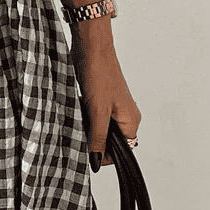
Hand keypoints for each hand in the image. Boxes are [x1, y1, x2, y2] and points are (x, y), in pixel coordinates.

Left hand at [70, 23, 140, 171]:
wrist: (92, 47)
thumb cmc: (100, 74)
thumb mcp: (98, 112)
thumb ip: (98, 138)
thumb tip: (97, 161)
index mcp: (131, 121)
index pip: (121, 151)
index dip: (103, 154)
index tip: (88, 151)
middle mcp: (125, 116)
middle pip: (109, 141)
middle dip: (93, 139)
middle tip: (81, 128)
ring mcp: (113, 108)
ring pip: (99, 129)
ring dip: (87, 126)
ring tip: (80, 114)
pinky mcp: (101, 100)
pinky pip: (93, 117)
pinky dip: (84, 116)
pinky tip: (78, 107)